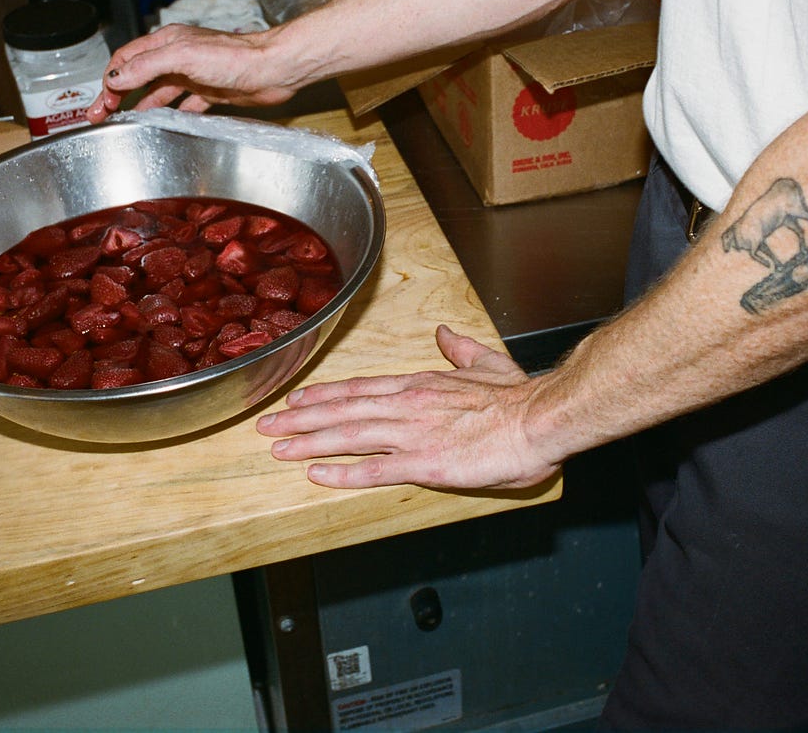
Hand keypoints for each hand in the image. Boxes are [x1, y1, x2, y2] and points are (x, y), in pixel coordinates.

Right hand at [84, 24, 300, 121]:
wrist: (274, 69)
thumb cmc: (235, 56)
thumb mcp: (182, 57)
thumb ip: (147, 66)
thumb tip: (115, 76)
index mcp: (168, 42)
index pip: (127, 58)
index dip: (110, 78)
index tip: (101, 101)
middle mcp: (179, 56)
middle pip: (139, 76)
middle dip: (117, 94)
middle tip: (101, 114)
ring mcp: (194, 75)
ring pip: (159, 91)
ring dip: (140, 106)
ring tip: (125, 122)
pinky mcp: (211, 92)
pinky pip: (184, 105)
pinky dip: (171, 114)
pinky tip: (164, 125)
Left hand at [256, 325, 561, 489]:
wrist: (540, 418)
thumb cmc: (519, 397)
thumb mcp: (486, 363)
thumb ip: (459, 350)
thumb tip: (444, 333)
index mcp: (421, 385)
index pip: (360, 388)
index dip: (324, 395)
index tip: (296, 399)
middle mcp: (408, 406)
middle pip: (343, 411)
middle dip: (301, 419)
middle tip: (266, 426)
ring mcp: (414, 434)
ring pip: (349, 436)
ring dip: (309, 442)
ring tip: (278, 448)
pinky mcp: (426, 464)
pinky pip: (374, 469)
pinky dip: (341, 471)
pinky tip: (316, 474)